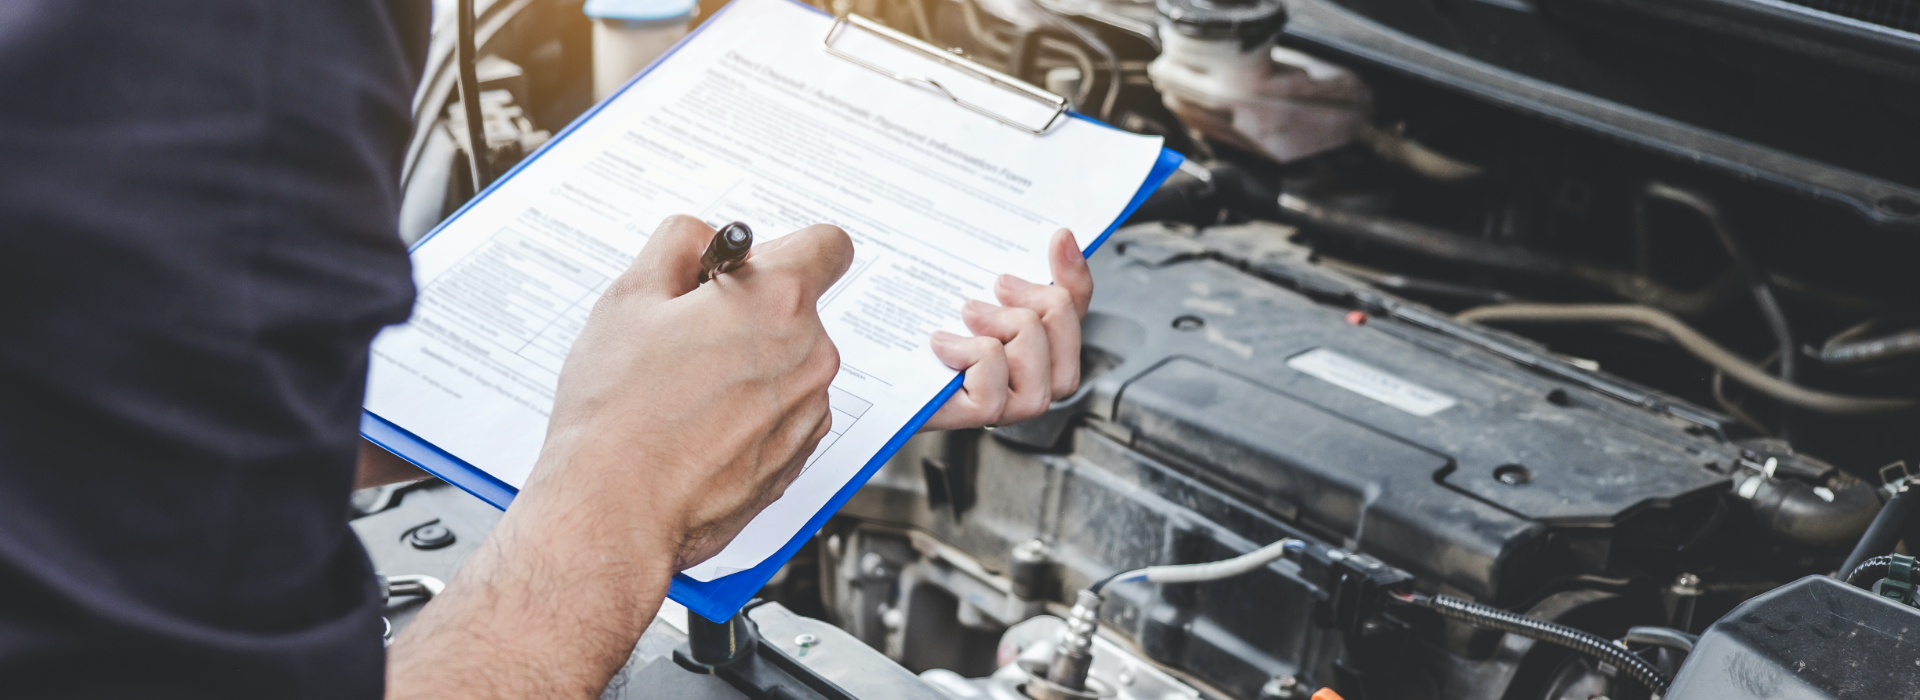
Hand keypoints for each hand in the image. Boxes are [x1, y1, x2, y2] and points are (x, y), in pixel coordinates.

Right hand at [388, 216, 851, 698]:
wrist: (615, 509)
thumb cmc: (617, 412)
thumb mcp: (630, 297)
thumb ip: (679, 243)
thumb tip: (703, 236)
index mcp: (778, 302)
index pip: (827, 244)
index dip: (785, 248)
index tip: (751, 265)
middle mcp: (810, 355)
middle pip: (797, 309)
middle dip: (751, 312)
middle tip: (687, 334)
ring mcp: (809, 411)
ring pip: (788, 364)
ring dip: (749, 366)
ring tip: (683, 390)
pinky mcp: (798, 456)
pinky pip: (784, 413)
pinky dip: (751, 413)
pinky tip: (699, 427)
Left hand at [922, 229, 1092, 430]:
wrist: (863, 370)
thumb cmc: (912, 332)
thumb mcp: (960, 286)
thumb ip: (1009, 271)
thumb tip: (1061, 236)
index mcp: (1032, 343)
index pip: (1075, 305)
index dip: (1074, 271)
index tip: (1058, 237)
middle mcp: (1030, 375)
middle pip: (1065, 326)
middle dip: (1037, 299)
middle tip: (996, 289)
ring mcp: (1009, 401)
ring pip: (1036, 349)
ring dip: (1003, 325)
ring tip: (968, 316)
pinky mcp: (980, 412)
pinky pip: (996, 375)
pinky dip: (970, 352)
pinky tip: (943, 345)